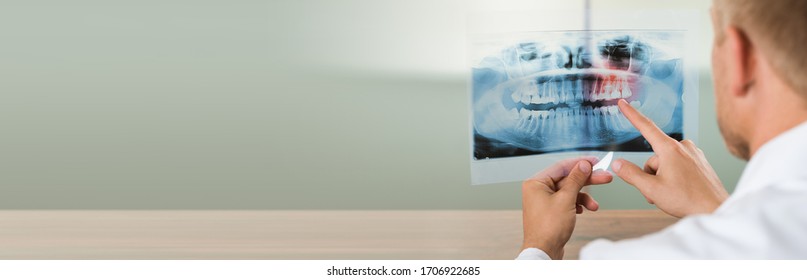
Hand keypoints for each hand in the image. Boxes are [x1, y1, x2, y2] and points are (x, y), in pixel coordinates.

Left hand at [521, 157, 612, 259]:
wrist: (544, 251)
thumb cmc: (548, 228)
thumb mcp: (566, 199)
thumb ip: (576, 180)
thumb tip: (583, 164)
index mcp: (536, 182)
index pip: (561, 166)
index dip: (580, 163)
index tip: (596, 161)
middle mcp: (538, 189)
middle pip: (567, 178)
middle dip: (587, 180)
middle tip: (605, 177)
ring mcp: (544, 200)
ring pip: (569, 191)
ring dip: (584, 197)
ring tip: (594, 206)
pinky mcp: (550, 210)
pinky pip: (566, 201)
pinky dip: (577, 204)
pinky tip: (584, 210)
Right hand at [613, 99, 728, 217]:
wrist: (716, 209)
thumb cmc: (687, 200)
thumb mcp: (651, 189)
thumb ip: (631, 174)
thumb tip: (618, 164)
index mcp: (670, 149)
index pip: (646, 126)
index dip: (631, 114)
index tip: (623, 103)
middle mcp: (683, 146)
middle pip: (654, 156)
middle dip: (650, 174)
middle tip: (657, 192)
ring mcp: (693, 153)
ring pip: (665, 162)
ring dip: (662, 177)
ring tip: (670, 194)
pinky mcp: (700, 161)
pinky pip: (678, 165)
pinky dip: (674, 177)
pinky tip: (680, 191)